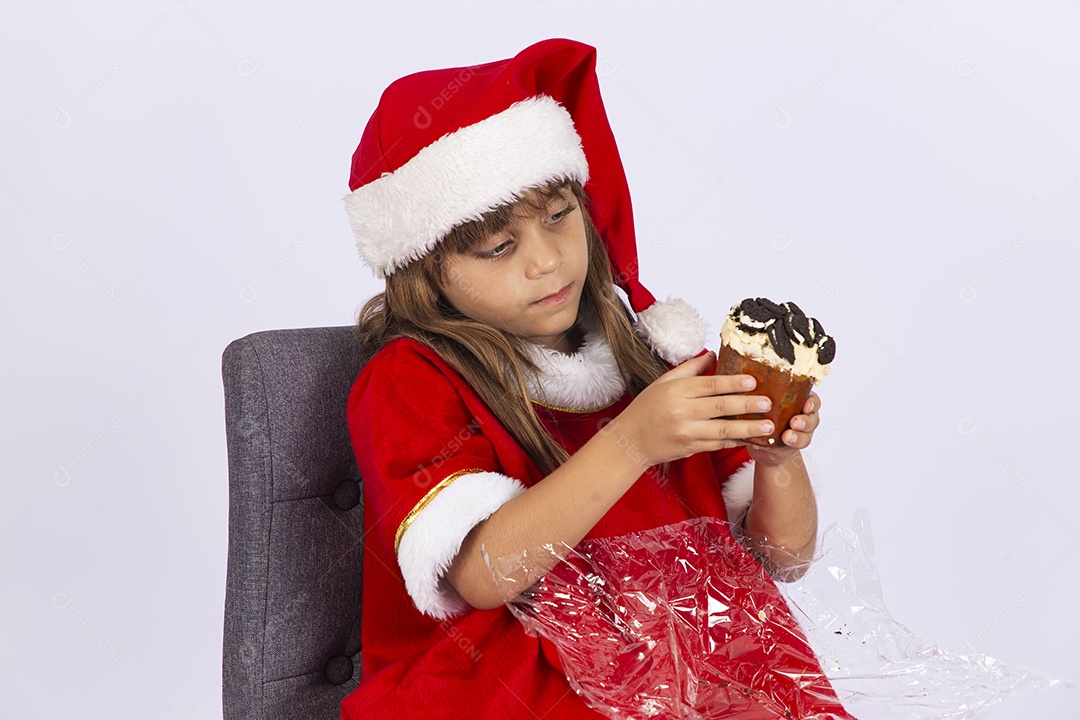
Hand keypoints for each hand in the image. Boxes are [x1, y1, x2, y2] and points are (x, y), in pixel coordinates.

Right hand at [609, 351, 775, 466]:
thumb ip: (689, 369)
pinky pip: (717, 445)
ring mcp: (685, 432)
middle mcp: (681, 411)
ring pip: (722, 430)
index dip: (732, 383)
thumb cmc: (646, 408)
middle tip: (767, 402)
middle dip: (746, 405)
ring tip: (768, 426)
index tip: (753, 381)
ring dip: (748, 428)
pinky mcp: (689, 448)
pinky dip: (735, 442)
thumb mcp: (663, 382)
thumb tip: (713, 354)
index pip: (709, 385)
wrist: (629, 441)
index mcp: (675, 391)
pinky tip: (751, 439)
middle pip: (719, 407)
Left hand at [745, 392, 820, 466]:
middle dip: (805, 420)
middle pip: (812, 415)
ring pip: (807, 431)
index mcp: (798, 399)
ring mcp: (802, 429)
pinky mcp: (797, 443)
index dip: (811, 401)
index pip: (811, 397)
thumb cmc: (761, 415)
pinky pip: (800, 443)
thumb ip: (758, 396)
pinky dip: (792, 443)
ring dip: (798, 434)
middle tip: (794, 422)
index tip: (806, 403)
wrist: (763, 442)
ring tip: (787, 436)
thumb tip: (742, 387)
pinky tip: (784, 442)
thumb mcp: (760, 402)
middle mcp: (803, 413)